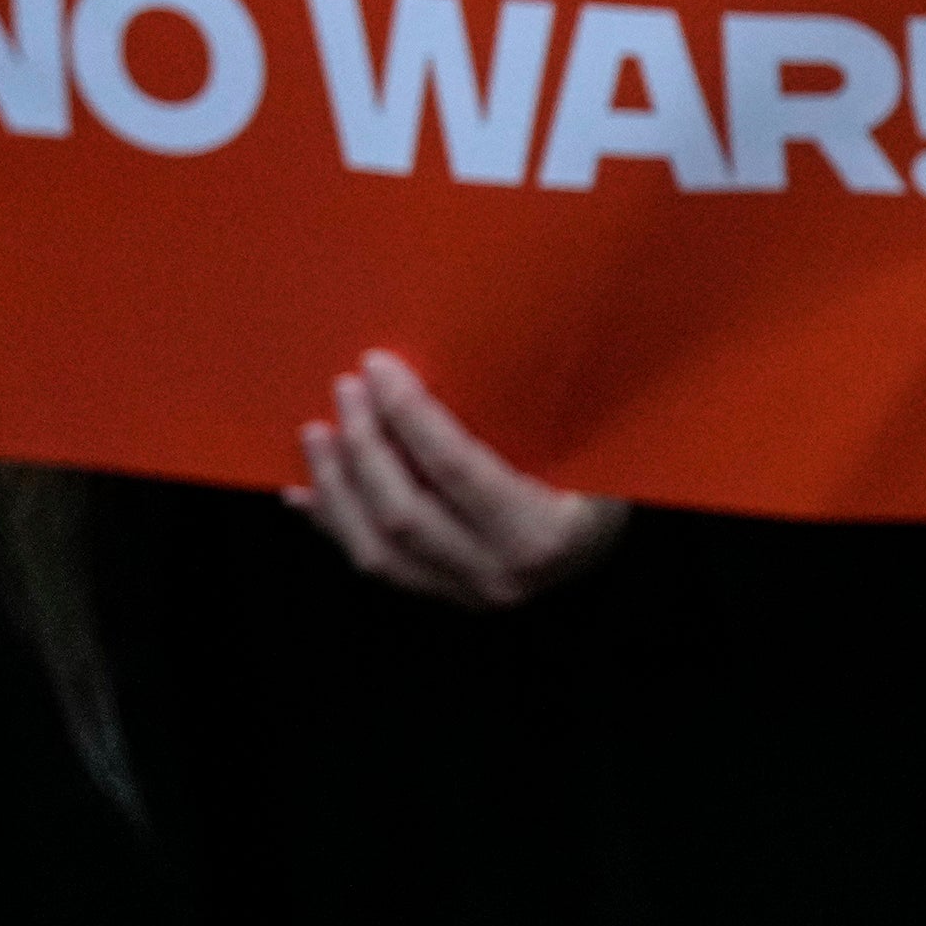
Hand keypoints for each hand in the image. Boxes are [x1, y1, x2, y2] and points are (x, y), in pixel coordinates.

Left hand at [289, 351, 629, 609]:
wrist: (621, 545)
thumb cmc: (620, 478)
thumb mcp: (600, 442)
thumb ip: (553, 404)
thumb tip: (501, 329)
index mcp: (544, 533)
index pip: (455, 469)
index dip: (409, 415)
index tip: (379, 366)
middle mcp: (501, 575)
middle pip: (403, 514)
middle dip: (364, 447)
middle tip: (346, 389)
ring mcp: (470, 594)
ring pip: (377, 552)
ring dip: (338, 488)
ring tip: (317, 433)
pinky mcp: (448, 596)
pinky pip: (378, 567)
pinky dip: (335, 526)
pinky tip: (305, 494)